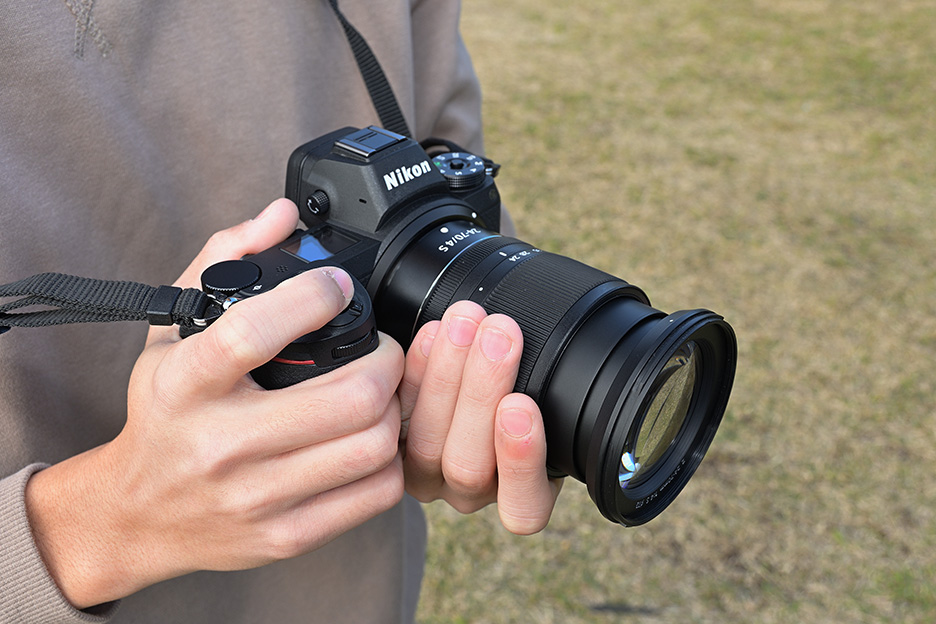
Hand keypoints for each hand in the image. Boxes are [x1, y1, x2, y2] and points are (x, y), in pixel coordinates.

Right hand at [25, 199, 404, 608]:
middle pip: (349, 397)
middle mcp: (218, 444)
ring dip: (395, 409)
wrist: (138, 515)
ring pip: (372, 445)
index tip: (336, 286)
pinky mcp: (285, 536)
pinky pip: (374, 495)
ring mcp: (255, 497)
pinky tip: (372, 439)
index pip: (254, 332)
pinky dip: (390, 459)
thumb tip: (283, 215)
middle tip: (383, 349)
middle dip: (387, 361)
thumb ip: (223, 259)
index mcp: (185, 384)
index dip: (314, 297)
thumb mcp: (172, 332)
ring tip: (382, 392)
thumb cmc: (165, 413)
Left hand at [398, 300, 561, 534]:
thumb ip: (547, 392)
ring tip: (465, 325)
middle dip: (482, 391)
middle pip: (467, 464)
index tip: (521, 404)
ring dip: (447, 374)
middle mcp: (471, 492)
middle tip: (499, 334)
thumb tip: (542, 352)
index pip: (523, 506)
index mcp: (520, 498)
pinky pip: (396, 416)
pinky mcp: (392, 442)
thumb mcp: (552, 400)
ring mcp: (426, 472)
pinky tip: (431, 335)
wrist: (483, 373)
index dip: (521, 460)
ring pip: (427, 443)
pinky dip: (415, 371)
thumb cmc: (530, 389)